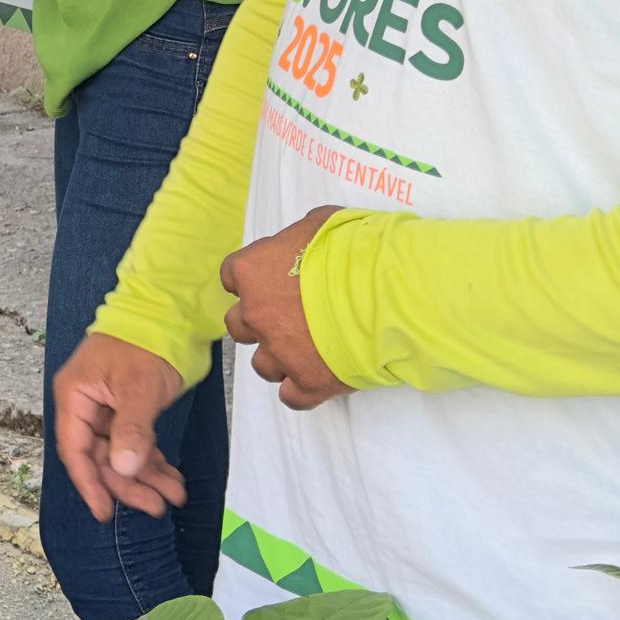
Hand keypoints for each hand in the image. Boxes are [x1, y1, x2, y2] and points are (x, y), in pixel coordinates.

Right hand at [51, 333, 186, 522]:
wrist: (169, 312)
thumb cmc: (146, 342)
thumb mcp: (139, 388)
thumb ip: (130, 430)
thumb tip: (123, 470)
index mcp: (75, 396)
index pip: (75, 450)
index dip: (90, 483)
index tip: (105, 511)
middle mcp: (86, 406)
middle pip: (100, 457)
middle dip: (128, 484)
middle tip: (157, 506)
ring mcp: (108, 409)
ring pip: (121, 455)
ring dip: (146, 477)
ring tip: (174, 496)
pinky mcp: (129, 410)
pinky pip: (137, 444)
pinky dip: (153, 462)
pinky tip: (172, 479)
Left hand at [221, 210, 344, 407]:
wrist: (388, 290)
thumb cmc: (355, 249)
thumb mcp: (322, 224)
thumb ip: (300, 238)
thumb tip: (304, 243)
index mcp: (253, 271)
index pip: (232, 276)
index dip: (254, 281)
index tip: (272, 281)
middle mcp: (256, 314)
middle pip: (239, 325)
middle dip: (260, 321)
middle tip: (289, 316)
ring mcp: (280, 353)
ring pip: (262, 365)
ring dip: (280, 357)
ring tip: (310, 348)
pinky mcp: (308, 382)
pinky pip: (291, 396)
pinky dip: (301, 389)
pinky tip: (318, 378)